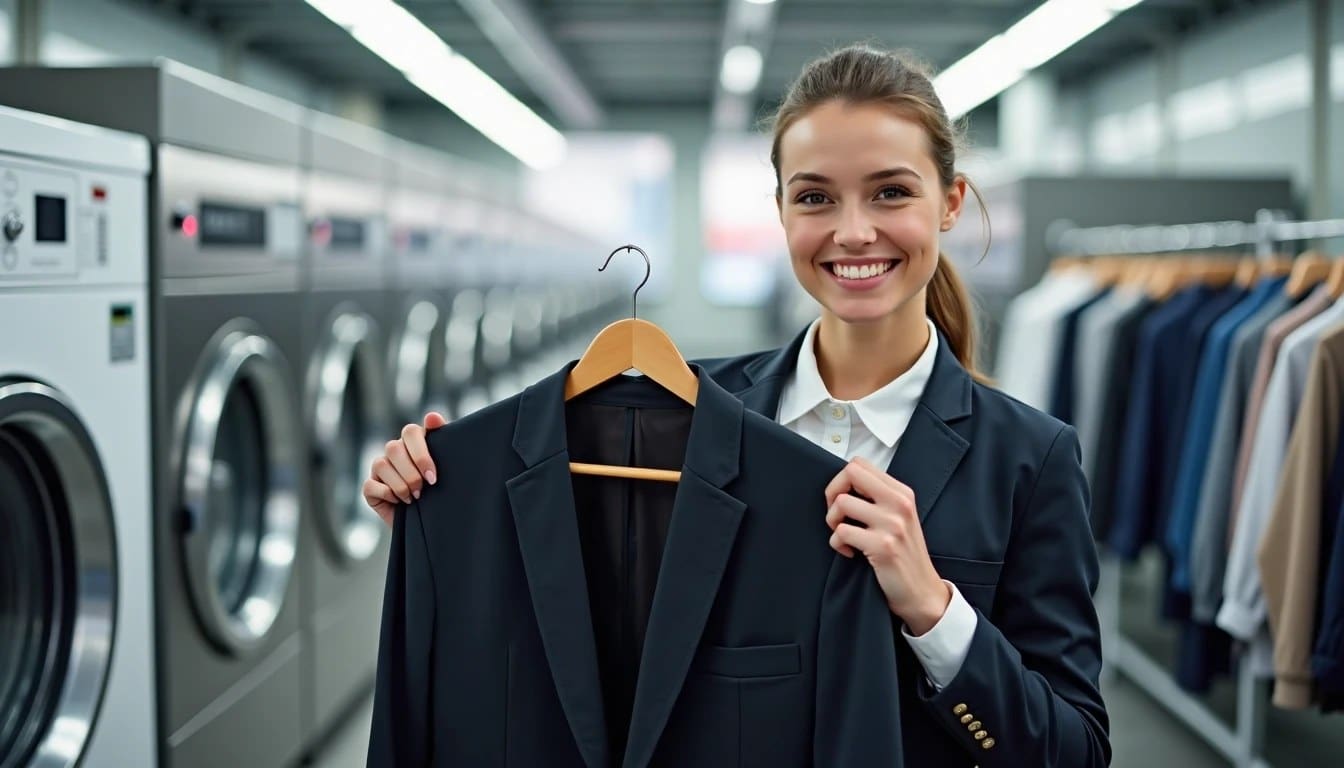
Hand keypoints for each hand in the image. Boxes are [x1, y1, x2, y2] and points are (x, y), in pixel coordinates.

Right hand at [362, 411, 447, 526]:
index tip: (433, 475)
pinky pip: (371, 485)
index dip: (420, 453)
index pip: (410, 432)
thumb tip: (433, 416)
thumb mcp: (446, 467)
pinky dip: (387, 493)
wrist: (430, 521)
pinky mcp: (370, 487)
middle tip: (426, 487)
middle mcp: (394, 451)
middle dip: (412, 472)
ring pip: (381, 464)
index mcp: (414, 442)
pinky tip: (400, 502)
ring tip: (415, 497)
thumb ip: (442, 439)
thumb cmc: (440, 490)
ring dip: (401, 484)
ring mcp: (379, 468)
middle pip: (394, 448)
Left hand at [824, 457, 950, 634]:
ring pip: (841, 503)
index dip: (841, 480)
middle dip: (832, 493)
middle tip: (836, 515)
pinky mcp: (882, 546)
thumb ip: (878, 498)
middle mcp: (899, 503)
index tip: (841, 499)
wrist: (922, 592)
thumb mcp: (899, 518)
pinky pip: (841, 532)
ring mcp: (892, 524)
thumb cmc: (904, 554)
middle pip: (850, 473)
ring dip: (832, 522)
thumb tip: (843, 484)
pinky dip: (837, 544)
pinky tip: (850, 552)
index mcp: (902, 493)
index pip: (860, 464)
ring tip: (843, 536)